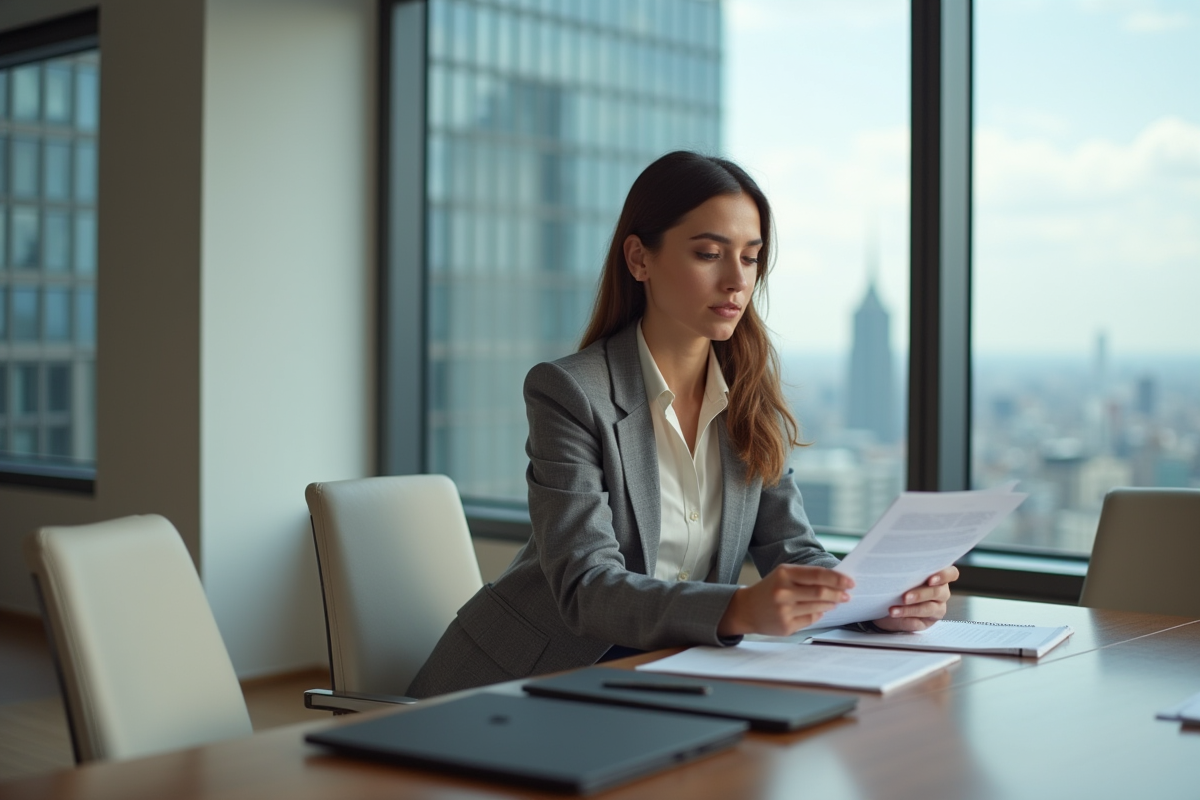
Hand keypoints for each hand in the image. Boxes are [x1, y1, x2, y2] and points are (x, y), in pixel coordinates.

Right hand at [718, 564, 853, 636]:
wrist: (746, 609)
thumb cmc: (770, 589)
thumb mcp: (784, 576)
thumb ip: (807, 577)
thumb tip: (836, 582)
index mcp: (784, 574)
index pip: (817, 575)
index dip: (837, 578)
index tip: (850, 582)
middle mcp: (783, 592)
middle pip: (820, 592)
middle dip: (838, 594)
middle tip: (847, 595)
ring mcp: (784, 611)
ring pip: (818, 607)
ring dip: (831, 604)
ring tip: (835, 602)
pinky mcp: (786, 626)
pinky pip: (811, 619)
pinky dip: (819, 614)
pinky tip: (820, 611)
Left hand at [871, 565, 959, 631]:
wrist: (885, 603)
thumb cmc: (897, 584)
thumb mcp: (902, 576)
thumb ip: (907, 574)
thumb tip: (898, 574)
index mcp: (939, 576)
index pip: (951, 574)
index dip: (944, 576)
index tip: (930, 580)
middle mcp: (941, 593)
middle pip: (938, 592)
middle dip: (921, 595)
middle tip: (904, 597)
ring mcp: (936, 609)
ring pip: (929, 609)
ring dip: (910, 610)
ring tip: (893, 610)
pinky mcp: (927, 622)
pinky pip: (919, 623)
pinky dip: (905, 620)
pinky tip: (895, 617)